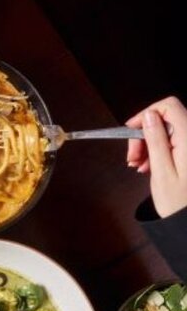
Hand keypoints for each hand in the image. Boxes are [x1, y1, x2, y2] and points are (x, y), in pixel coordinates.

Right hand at [126, 96, 186, 216]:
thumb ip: (156, 140)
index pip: (169, 107)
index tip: (131, 129)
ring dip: (149, 145)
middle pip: (166, 120)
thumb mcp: (162, 171)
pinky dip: (159, 152)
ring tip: (140, 166)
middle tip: (133, 156)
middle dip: (145, 135)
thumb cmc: (180, 203)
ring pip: (168, 132)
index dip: (147, 114)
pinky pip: (174, 143)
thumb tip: (149, 116)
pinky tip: (150, 167)